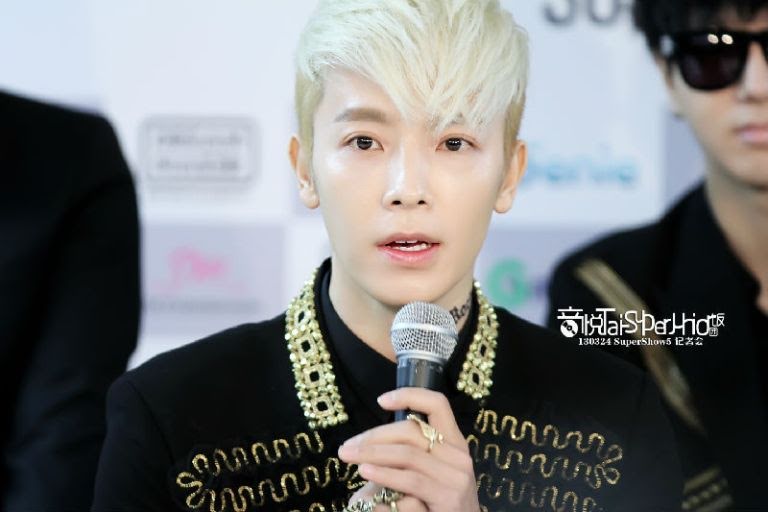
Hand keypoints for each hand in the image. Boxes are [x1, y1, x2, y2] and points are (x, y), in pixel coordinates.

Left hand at [338, 388, 479, 511]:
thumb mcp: (426, 474)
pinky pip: (411, 480)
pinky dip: (384, 474)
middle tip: (347, 446)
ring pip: (408, 454)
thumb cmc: (436, 506)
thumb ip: (407, 455)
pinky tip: (365, 472)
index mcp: (455, 443)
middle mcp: (459, 457)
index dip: (410, 396)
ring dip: (372, 453)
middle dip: (375, 436)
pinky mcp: (449, 498)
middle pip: (412, 431)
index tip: (381, 400)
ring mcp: (456, 478)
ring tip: (348, 456)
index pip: (438, 405)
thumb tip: (368, 442)